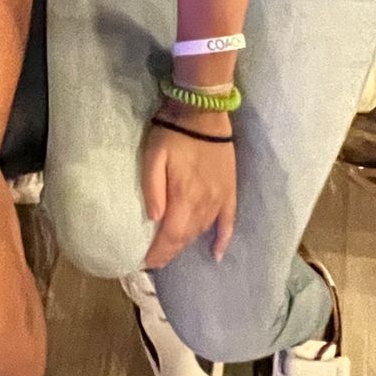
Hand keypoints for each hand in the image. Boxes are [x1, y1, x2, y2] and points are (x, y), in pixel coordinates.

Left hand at [140, 105, 237, 269]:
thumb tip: (154, 218)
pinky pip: (229, 221)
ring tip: (172, 251)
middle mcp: (205, 204)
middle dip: (169, 251)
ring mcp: (220, 199)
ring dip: (187, 243)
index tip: (146, 262)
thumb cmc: (172, 133)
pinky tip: (217, 253)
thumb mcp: (153, 156)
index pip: (171, 236)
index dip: (159, 253)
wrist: (203, 113)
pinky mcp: (229, 191)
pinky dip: (223, 239)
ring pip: (202, 230)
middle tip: (155, 260)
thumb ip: (153, 189)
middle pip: (186, 237)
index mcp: (184, 197)